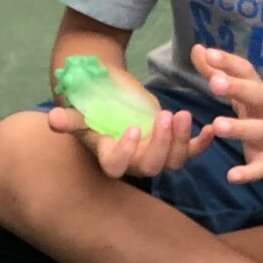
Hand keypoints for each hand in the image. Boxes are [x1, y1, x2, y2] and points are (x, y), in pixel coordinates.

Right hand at [45, 65, 207, 178]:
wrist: (109, 97)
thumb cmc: (93, 105)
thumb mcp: (81, 110)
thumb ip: (69, 118)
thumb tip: (51, 120)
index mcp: (110, 156)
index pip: (116, 166)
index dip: (125, 152)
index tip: (132, 128)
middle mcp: (134, 162)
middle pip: (151, 166)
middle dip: (161, 144)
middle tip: (167, 117)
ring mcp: (155, 155)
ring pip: (173, 162)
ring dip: (181, 141)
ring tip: (182, 115)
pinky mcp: (172, 146)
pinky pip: (191, 152)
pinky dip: (202, 143)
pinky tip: (210, 129)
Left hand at [193, 44, 262, 181]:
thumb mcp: (251, 94)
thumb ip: (221, 74)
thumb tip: (197, 49)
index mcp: (260, 94)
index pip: (246, 72)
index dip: (228, 62)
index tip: (208, 52)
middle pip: (255, 95)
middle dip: (237, 88)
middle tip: (215, 83)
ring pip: (257, 131)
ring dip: (238, 128)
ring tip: (217, 126)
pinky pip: (261, 168)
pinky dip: (249, 172)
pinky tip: (232, 177)